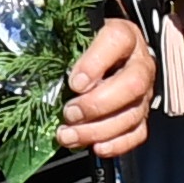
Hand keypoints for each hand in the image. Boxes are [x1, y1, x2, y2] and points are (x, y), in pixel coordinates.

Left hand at [63, 14, 155, 162]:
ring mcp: (144, 92)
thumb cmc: (85, 46)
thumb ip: (63, 45)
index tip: (74, 82)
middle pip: (132, 84)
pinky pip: (137, 133)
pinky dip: (117, 144)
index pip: (117, 40)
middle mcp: (140, 63)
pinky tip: (96, 146)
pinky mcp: (142, 114)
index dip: (96, 62)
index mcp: (124, 36)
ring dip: (98, 130)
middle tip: (70, 113)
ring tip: (68, 135)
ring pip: (132, 114)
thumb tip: (38, 65)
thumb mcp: (75, 37)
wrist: (106, 55)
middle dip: (98, 104)